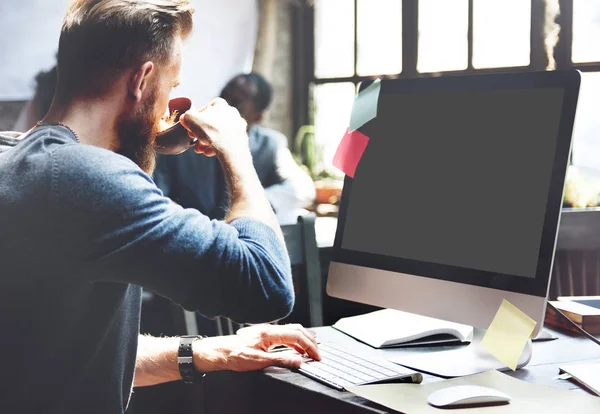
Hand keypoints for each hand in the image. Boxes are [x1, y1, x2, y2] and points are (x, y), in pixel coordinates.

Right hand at [179, 98, 248, 157]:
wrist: (231, 148)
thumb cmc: (211, 131)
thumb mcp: (190, 119)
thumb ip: (186, 116)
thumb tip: (184, 118)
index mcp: (220, 104)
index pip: (203, 111)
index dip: (194, 121)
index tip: (189, 130)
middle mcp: (231, 112)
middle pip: (211, 124)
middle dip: (200, 134)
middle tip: (194, 142)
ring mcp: (238, 125)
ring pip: (218, 133)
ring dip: (207, 142)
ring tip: (200, 150)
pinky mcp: (241, 138)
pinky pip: (226, 141)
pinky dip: (217, 147)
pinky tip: (209, 153)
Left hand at [193, 324, 319, 372]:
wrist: (219, 352)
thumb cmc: (234, 355)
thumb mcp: (258, 362)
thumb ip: (280, 360)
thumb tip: (298, 361)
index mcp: (270, 333)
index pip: (297, 336)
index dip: (309, 346)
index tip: (316, 356)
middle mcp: (269, 329)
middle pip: (297, 330)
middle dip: (310, 341)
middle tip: (318, 353)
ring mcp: (267, 331)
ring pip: (291, 330)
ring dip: (303, 339)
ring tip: (311, 349)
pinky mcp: (264, 335)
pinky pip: (285, 334)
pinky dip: (295, 340)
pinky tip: (296, 348)